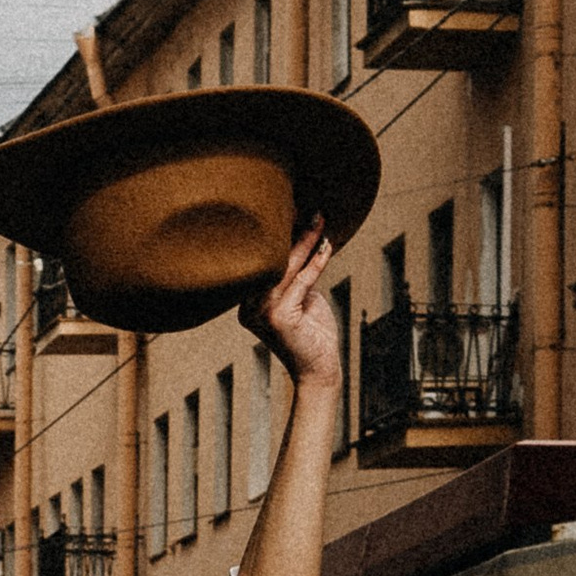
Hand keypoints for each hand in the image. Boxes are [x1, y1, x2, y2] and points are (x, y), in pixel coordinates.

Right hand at [241, 218, 339, 393]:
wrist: (319, 371)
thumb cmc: (312, 335)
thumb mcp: (302, 299)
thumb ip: (296, 276)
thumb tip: (305, 240)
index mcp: (247, 303)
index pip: (262, 263)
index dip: (276, 235)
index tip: (289, 208)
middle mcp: (248, 308)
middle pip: (271, 261)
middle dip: (288, 230)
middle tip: (302, 203)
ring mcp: (260, 313)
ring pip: (285, 267)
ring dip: (304, 239)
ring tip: (319, 217)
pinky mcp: (279, 317)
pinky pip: (302, 280)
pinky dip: (317, 260)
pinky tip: (327, 243)